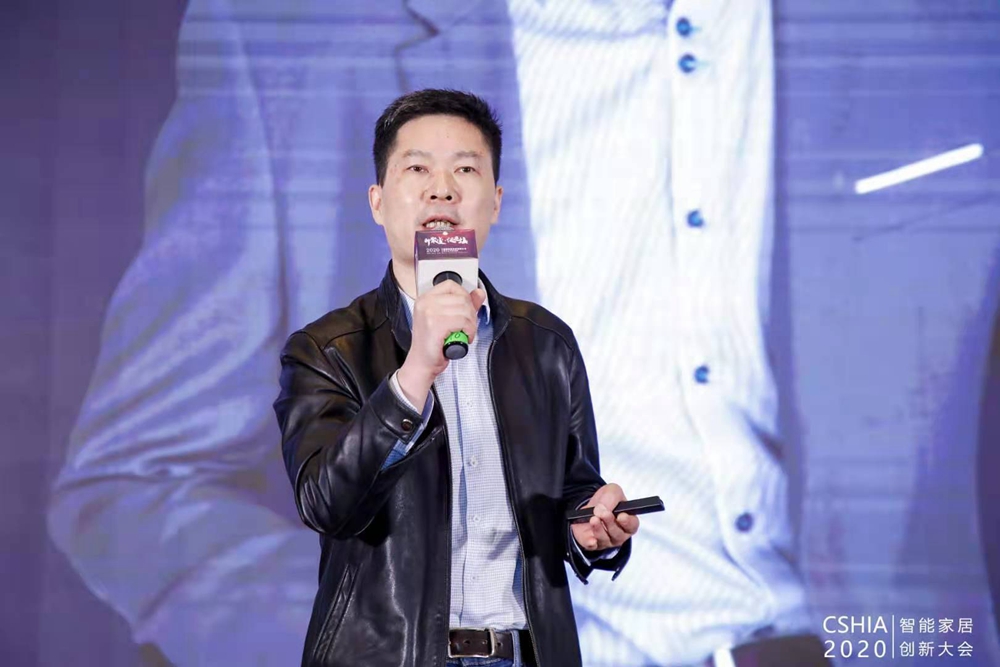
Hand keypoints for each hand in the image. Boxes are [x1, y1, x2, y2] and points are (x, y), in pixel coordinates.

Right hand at [397, 281, 485, 405]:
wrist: (422, 363)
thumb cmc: (433, 344)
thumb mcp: (448, 319)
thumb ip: (464, 304)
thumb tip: (479, 292)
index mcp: (425, 298)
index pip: (451, 285)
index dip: (464, 296)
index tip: (465, 310)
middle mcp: (425, 302)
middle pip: (461, 297)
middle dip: (470, 314)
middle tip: (467, 327)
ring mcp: (429, 313)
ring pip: (464, 310)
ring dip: (471, 324)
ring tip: (465, 333)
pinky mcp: (436, 325)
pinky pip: (463, 321)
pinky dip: (469, 330)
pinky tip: (464, 338)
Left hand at [571, 483, 639, 551]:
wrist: (589, 507)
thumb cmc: (606, 501)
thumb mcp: (612, 492)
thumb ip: (612, 497)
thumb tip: (602, 508)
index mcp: (628, 522)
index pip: (632, 525)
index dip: (628, 522)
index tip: (621, 516)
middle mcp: (619, 534)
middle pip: (618, 534)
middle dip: (610, 523)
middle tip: (603, 513)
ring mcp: (606, 541)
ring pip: (604, 539)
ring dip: (599, 529)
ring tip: (593, 519)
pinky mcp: (592, 543)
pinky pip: (592, 546)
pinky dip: (591, 543)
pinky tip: (591, 540)